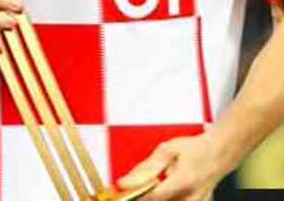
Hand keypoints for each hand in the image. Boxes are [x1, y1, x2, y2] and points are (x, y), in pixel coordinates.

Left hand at [116, 133, 234, 200]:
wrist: (221, 152)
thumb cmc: (196, 149)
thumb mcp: (168, 150)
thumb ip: (147, 167)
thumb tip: (126, 181)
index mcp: (184, 181)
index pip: (153, 197)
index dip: (135, 194)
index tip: (122, 189)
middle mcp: (192, 197)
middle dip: (144, 196)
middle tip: (136, 186)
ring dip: (155, 196)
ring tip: (154, 184)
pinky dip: (165, 197)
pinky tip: (164, 188)